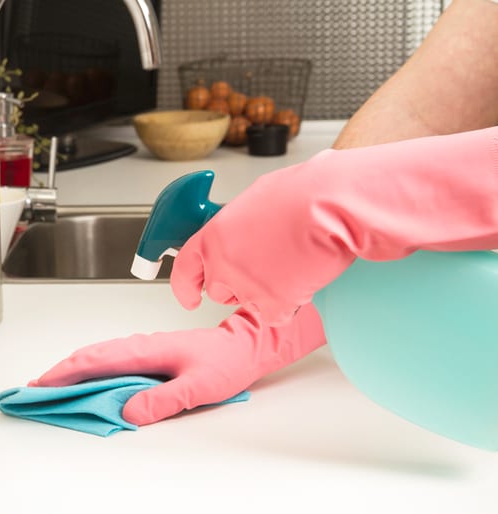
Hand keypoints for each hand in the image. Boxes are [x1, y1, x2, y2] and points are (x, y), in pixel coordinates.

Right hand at [31, 304, 325, 425]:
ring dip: (70, 369)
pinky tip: (84, 380)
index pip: (94, 362)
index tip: (39, 386)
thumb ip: (163, 401)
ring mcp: (141, 348)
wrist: (246, 346)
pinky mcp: (146, 354)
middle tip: (31, 389)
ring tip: (49, 386)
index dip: (63, 374)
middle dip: (57, 372)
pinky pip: (109, 359)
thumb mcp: (198, 388)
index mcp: (144, 351)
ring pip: (96, 356)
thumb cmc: (225, 365)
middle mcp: (138, 346)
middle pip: (88, 355)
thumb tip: (127, 412)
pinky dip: (88, 368)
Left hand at [170, 126, 497, 323]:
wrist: (332, 204)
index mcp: (214, 235)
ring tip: (293, 264)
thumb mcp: (258, 199)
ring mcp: (245, 286)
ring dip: (267, 293)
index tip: (189, 297)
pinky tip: (305, 279)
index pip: (185, 269)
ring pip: (249, 304)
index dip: (186, 287)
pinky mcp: (272, 304)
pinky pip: (276, 316)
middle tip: (268, 267)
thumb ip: (240, 223)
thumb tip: (245, 229)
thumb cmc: (305, 192)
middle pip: (219, 291)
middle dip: (239, 285)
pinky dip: (291, 305)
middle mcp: (223, 263)